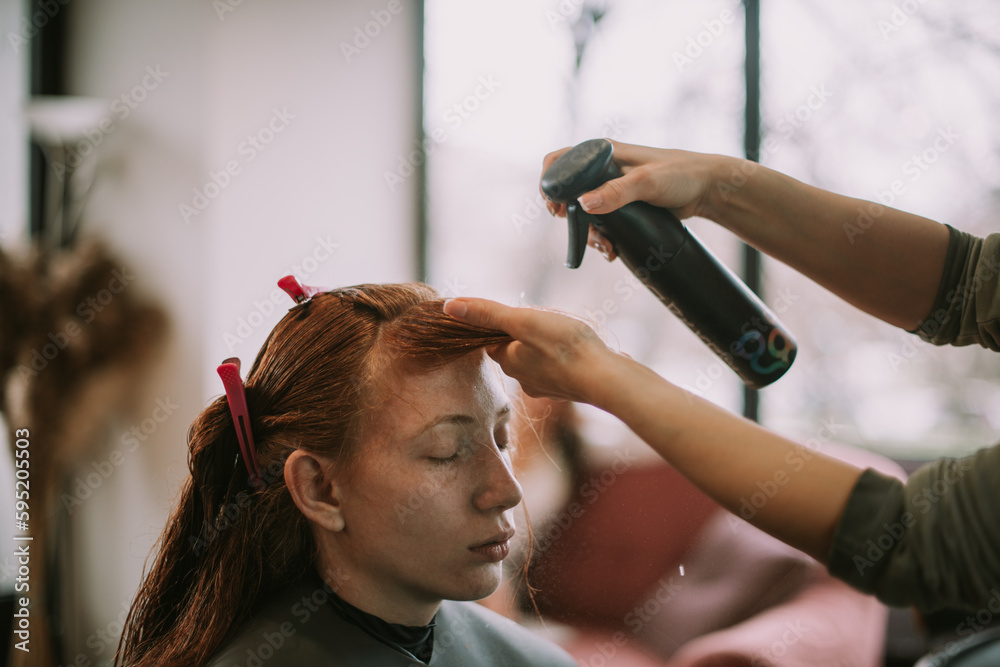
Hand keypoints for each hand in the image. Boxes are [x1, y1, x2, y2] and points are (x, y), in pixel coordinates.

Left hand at [442, 298, 617, 403]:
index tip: (512, 314)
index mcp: (509, 362)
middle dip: (522, 335)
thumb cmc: (566, 348)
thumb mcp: (523, 321)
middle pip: (513, 351)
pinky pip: (557, 369)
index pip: (491, 341)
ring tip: (560, 333)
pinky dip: (562, 358)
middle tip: (539, 320)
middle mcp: (523, 379)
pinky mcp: (567, 388)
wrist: (606, 378)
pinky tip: (575, 350)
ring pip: (536, 360)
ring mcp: (546, 386)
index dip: (498, 324)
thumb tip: (448, 308)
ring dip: (543, 346)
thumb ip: (488, 314)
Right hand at [540, 139, 721, 260]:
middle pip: (568, 192)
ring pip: (584, 213)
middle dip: (570, 216)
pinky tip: (611, 250)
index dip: (550, 182)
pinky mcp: (622, 205)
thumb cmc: (680, 174)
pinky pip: (601, 223)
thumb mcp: (646, 182)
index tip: (555, 206)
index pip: (560, 161)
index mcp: (602, 153)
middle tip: (579, 230)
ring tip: (606, 248)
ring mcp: (611, 188)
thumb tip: (584, 204)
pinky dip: (601, 238)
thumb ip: (616, 192)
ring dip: (588, 233)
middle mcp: (602, 169)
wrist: (707, 189)